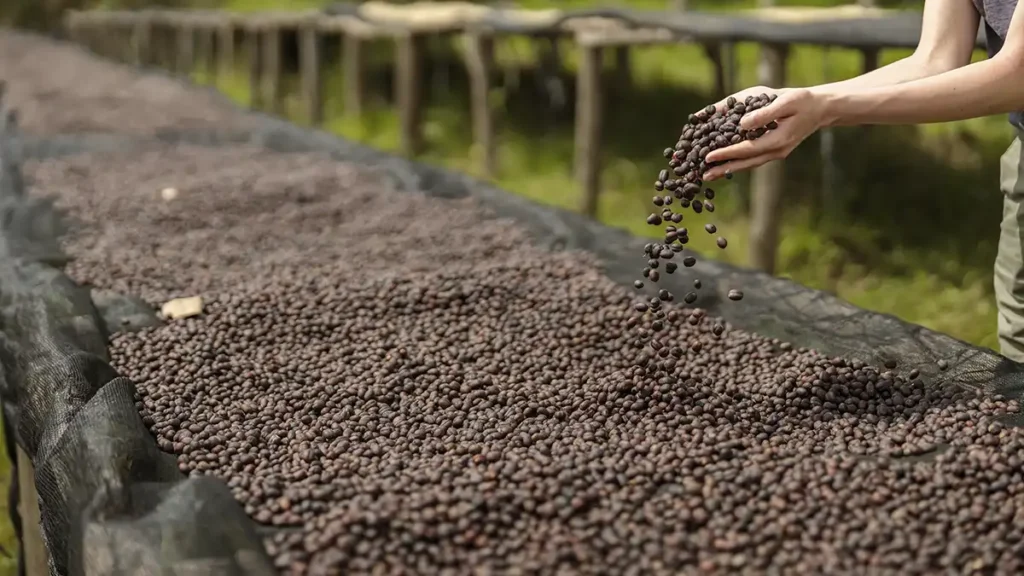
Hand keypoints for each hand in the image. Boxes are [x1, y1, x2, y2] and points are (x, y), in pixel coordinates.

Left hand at [702, 88, 830, 181]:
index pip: (746, 149)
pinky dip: (738, 162)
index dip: (726, 153)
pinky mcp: (774, 151)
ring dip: (728, 169)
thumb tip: (742, 124)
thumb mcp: (786, 102)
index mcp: (778, 141)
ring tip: (710, 174)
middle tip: (703, 175)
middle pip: (745, 163)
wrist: (820, 109)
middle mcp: (776, 151)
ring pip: (748, 164)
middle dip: (723, 168)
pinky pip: (753, 159)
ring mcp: (776, 153)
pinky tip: (726, 165)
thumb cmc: (803, 101)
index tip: (708, 157)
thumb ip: (764, 113)